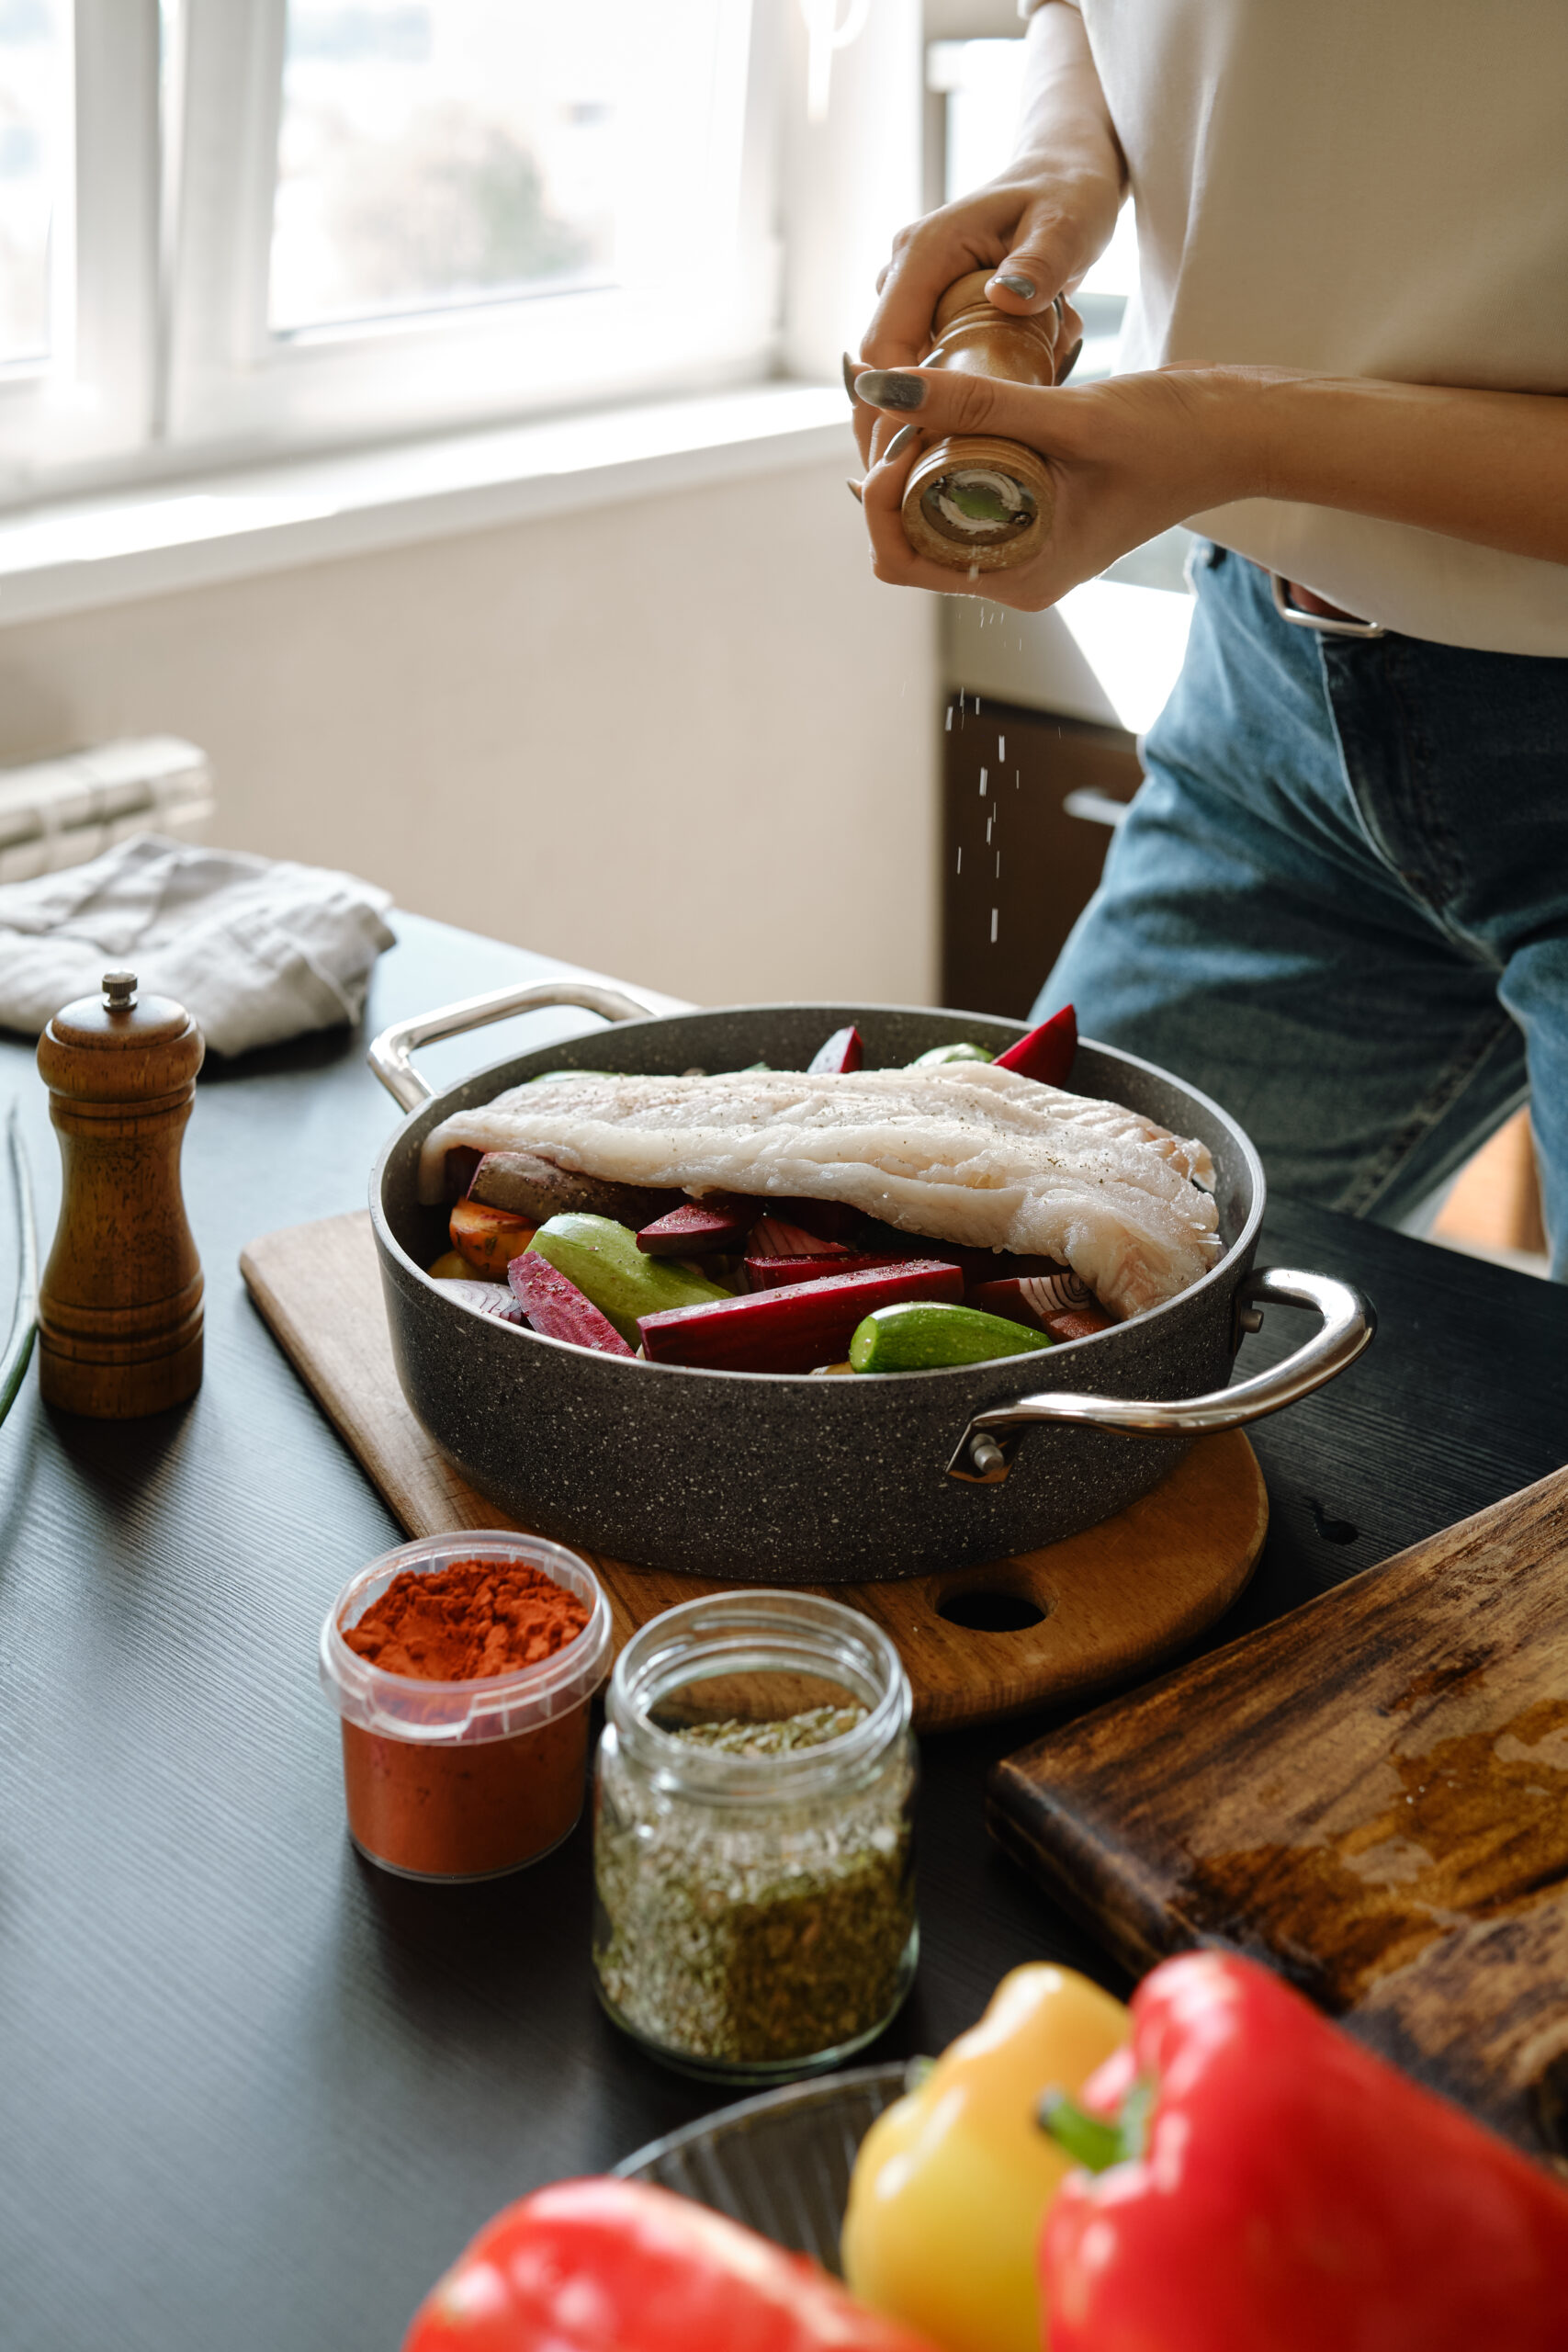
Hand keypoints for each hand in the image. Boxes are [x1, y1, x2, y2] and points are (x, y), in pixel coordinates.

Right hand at [849, 169, 1119, 467]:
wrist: (1068, 171)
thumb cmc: (1071, 193)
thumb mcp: (1067, 223)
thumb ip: (1041, 262)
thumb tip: (1006, 298)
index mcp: (924, 252)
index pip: (883, 345)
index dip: (889, 408)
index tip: (911, 459)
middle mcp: (904, 272)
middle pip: (873, 371)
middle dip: (885, 432)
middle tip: (904, 498)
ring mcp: (912, 293)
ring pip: (892, 375)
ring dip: (907, 424)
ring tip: (924, 485)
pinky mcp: (927, 310)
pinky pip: (915, 369)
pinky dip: (930, 409)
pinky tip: (946, 450)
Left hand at [853, 363, 1268, 610]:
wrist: (1242, 431)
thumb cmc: (1175, 432)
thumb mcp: (1070, 415)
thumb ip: (977, 403)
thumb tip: (883, 387)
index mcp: (1021, 578)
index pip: (901, 561)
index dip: (877, 497)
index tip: (899, 428)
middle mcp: (1016, 575)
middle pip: (908, 538)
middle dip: (890, 474)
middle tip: (906, 402)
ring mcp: (1027, 547)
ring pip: (934, 512)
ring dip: (916, 459)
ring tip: (925, 395)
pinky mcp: (1038, 513)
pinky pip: (968, 492)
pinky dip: (949, 452)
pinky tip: (947, 404)